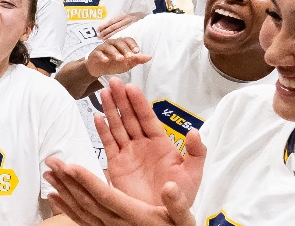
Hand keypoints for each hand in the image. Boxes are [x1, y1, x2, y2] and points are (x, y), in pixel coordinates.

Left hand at [44, 157, 194, 225]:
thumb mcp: (184, 218)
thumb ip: (178, 202)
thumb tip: (170, 186)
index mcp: (135, 214)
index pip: (105, 196)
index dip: (87, 180)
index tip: (71, 166)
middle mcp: (118, 223)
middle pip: (87, 200)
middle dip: (68, 180)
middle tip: (52, 161)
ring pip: (80, 209)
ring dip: (63, 190)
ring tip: (48, 174)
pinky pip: (81, 219)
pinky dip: (65, 207)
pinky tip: (53, 196)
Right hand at [85, 38, 150, 77]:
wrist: (98, 69)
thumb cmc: (114, 63)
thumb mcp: (127, 63)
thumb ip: (137, 59)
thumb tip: (149, 57)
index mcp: (121, 44)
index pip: (128, 40)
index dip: (132, 45)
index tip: (137, 52)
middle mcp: (112, 43)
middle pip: (119, 42)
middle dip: (125, 49)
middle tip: (130, 57)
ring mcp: (103, 47)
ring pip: (109, 46)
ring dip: (115, 52)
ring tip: (119, 59)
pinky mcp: (95, 53)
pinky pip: (98, 53)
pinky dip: (102, 56)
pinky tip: (106, 60)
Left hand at [96, 13, 139, 38]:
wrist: (149, 20)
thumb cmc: (138, 19)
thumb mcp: (129, 17)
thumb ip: (121, 21)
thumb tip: (109, 25)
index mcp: (124, 16)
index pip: (112, 21)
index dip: (104, 25)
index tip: (98, 29)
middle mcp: (127, 19)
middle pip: (114, 26)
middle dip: (106, 31)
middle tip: (99, 36)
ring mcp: (131, 25)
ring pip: (118, 31)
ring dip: (110, 35)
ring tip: (103, 39)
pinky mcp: (136, 29)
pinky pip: (126, 34)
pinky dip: (119, 37)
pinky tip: (114, 41)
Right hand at [102, 77, 204, 206]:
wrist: (164, 216)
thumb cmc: (180, 196)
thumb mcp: (193, 173)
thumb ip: (196, 152)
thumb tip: (195, 131)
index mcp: (161, 144)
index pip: (148, 118)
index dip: (139, 103)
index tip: (132, 88)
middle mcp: (142, 145)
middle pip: (129, 117)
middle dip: (121, 99)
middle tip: (114, 82)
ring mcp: (128, 154)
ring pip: (117, 126)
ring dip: (110, 110)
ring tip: (103, 93)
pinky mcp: (116, 165)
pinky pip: (108, 144)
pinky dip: (102, 130)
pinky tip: (97, 117)